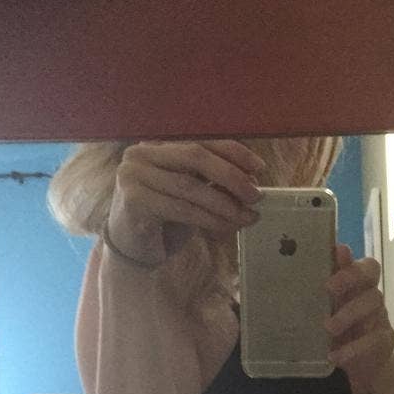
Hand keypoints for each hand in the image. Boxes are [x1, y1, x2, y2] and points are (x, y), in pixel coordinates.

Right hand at [106, 139, 265, 265]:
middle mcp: (141, 155)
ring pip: (191, 187)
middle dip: (232, 176)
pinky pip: (182, 209)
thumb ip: (212, 182)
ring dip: (226, 204)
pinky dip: (210, 219)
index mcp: (158, 147)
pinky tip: (227, 227)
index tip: (260, 169)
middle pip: (196, 157)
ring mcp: (134, 176)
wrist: (133, 251)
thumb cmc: (165, 220)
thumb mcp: (191, 195)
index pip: (201, 142)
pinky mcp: (134, 202)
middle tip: (256, 196)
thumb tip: (251, 181)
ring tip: (248, 217)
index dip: (233, 153)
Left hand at [324, 245, 393, 385]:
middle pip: (370, 277)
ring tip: (328, 328)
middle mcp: (372, 296)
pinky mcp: (384, 340)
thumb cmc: (338, 329)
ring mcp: (381, 317)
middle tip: (328, 288)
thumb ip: (320, 289)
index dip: (351, 262)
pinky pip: (373, 340)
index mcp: (358, 284)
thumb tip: (311, 264)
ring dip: (349, 315)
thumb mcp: (325, 310)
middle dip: (350, 279)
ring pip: (373, 305)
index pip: (365, 266)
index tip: (335, 258)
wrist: (360, 365)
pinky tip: (334, 355)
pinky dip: (352, 348)